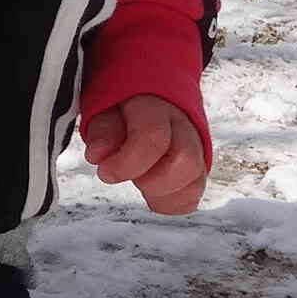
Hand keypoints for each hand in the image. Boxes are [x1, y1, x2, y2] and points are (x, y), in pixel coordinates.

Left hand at [83, 95, 209, 215]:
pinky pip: (193, 194)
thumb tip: (98, 156)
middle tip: (129, 176)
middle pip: (186, 162)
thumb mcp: (103, 109)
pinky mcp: (199, 166)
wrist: (149, 95)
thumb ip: (102, 131)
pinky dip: (171, 202)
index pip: (154, 137)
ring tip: (140, 182)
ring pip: (195, 181)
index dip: (128, 163)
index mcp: (157, 105)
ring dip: (162, 194)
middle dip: (152, 182)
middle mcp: (185, 125)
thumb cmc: (123, 104)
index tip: (105, 172)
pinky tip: (152, 192)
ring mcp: (196, 147)